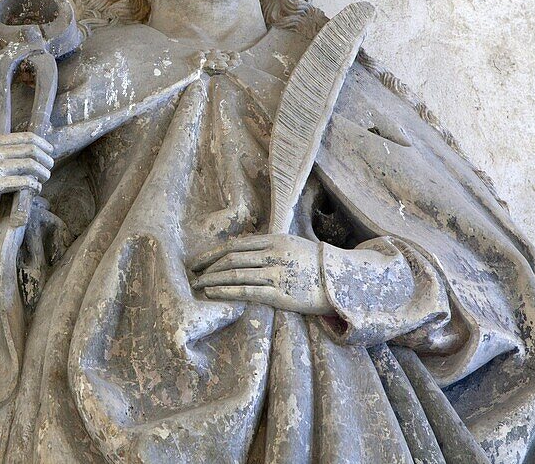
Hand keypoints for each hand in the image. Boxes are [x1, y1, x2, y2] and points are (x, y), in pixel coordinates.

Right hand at [0, 132, 53, 236]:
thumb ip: (1, 150)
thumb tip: (31, 149)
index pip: (25, 137)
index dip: (42, 144)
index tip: (50, 151)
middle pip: (30, 150)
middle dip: (45, 159)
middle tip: (50, 167)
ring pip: (29, 166)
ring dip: (42, 173)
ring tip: (45, 178)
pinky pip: (22, 183)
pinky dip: (34, 186)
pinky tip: (36, 189)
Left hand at [189, 234, 332, 314]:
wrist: (342, 282)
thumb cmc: (314, 264)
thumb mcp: (292, 244)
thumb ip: (267, 245)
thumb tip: (240, 250)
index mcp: (274, 239)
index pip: (235, 245)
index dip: (212, 253)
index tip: (197, 261)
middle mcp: (273, 254)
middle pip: (231, 259)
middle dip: (208, 267)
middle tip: (192, 274)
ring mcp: (276, 274)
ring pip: (235, 274)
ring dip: (212, 280)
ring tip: (198, 285)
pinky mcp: (281, 294)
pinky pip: (247, 291)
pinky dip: (227, 291)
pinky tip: (213, 293)